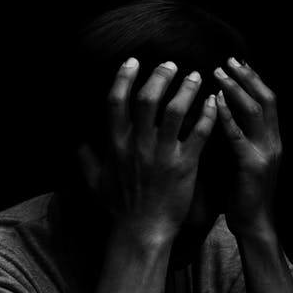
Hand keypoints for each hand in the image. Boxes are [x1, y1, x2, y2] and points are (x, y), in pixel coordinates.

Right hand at [80, 59, 216, 241]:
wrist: (143, 232)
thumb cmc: (120, 208)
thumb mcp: (95, 182)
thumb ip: (86, 159)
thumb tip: (78, 142)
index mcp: (116, 145)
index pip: (116, 102)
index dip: (124, 77)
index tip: (133, 61)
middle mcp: (138, 146)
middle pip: (147, 99)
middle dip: (159, 76)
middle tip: (171, 64)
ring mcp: (162, 155)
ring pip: (175, 112)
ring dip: (186, 90)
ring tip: (196, 77)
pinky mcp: (185, 166)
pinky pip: (199, 134)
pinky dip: (208, 115)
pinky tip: (214, 102)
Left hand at [214, 57, 281, 237]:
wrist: (254, 226)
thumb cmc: (243, 196)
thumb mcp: (244, 162)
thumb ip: (239, 139)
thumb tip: (220, 115)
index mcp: (272, 140)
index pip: (268, 101)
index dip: (254, 80)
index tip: (237, 62)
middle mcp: (273, 142)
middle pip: (266, 98)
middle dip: (247, 76)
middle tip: (228, 59)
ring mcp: (265, 153)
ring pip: (254, 110)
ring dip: (236, 88)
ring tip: (218, 72)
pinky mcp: (251, 165)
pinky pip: (237, 134)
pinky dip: (226, 115)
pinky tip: (213, 101)